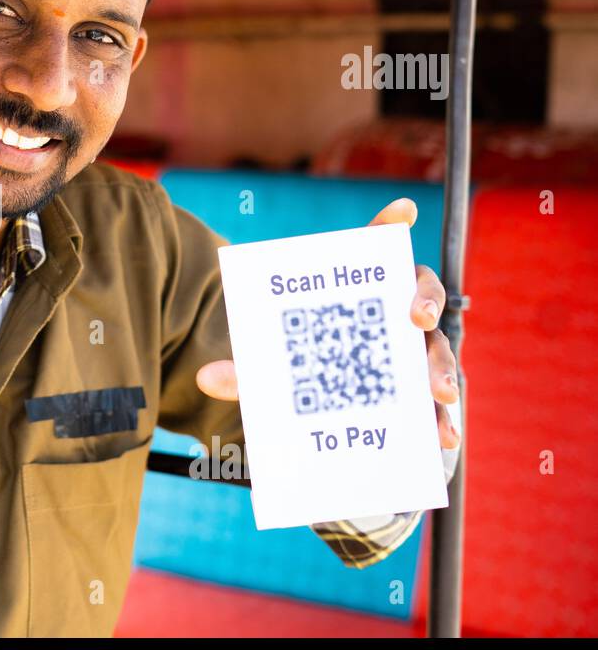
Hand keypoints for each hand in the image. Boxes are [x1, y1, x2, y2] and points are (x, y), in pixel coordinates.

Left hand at [196, 197, 461, 449]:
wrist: (315, 408)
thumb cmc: (296, 368)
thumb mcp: (269, 367)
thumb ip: (244, 370)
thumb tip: (205, 378)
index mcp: (356, 290)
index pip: (375, 248)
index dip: (389, 224)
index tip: (402, 209)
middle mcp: (393, 312)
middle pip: (420, 293)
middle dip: (426, 301)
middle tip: (418, 318)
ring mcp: (413, 351)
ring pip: (438, 349)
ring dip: (443, 368)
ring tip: (440, 392)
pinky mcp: (420, 394)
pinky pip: (438, 406)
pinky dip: (443, 422)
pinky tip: (443, 440)